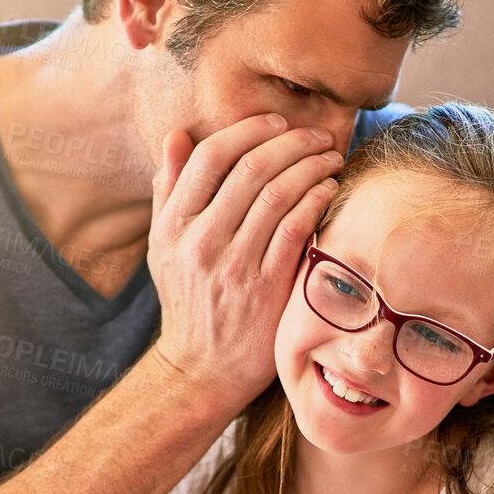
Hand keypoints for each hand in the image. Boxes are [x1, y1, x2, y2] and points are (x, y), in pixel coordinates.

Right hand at [148, 114, 343, 407]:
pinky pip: (295, 228)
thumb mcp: (164, 247)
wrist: (202, 370)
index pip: (211, 156)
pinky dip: (315, 200)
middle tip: (315, 135)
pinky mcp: (265, 288)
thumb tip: (177, 135)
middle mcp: (200, 243)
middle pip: (250, 168)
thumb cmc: (188, 301)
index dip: (249, 130)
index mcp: (173, 226)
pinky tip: (329, 190)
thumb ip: (168, 191)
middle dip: (290, 141)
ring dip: (311, 165)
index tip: (276, 123)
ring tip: (329, 156)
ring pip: (277, 194)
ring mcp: (233, 267)